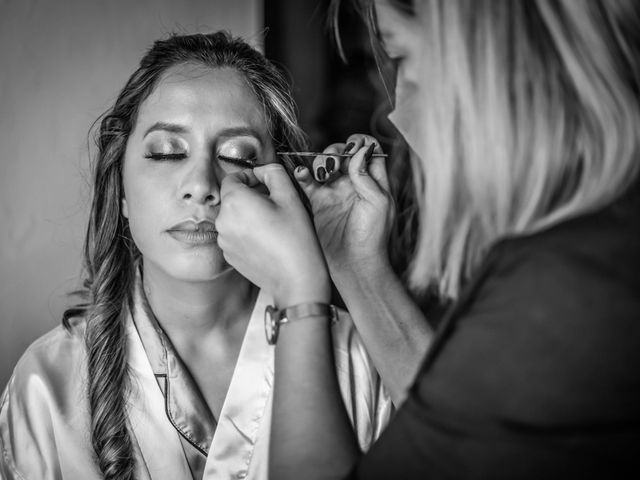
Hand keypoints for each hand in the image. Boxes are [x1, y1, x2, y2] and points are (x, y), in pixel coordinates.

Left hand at [216, 164, 330, 306]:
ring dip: (247, 215)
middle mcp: (222, 220)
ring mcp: (223, 241)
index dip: (249, 176)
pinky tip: (266, 240)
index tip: (265, 183)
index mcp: (234, 201)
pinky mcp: (229, 256)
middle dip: (249, 196)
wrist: (295, 278)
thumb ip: (274, 173)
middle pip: (231, 198)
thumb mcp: (290, 196)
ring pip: (232, 217)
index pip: (232, 178)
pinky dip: (246, 232)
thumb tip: (263, 170)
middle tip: (273, 203)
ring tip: (271, 224)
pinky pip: (233, 235)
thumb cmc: (295, 237)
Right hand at [295, 134, 395, 274]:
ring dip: (321, 161)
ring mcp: (335, 192)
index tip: (353, 145)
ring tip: (323, 173)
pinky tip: (302, 174)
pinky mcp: (318, 203)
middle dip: (337, 151)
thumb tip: (360, 151)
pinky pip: (307, 182)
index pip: (369, 151)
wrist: (355, 264)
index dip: (361, 143)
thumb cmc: (373, 237)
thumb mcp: (379, 203)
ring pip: (325, 165)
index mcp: (374, 182)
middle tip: (335, 163)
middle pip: (343, 154)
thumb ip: (367, 176)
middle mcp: (354, 184)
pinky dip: (303, 174)